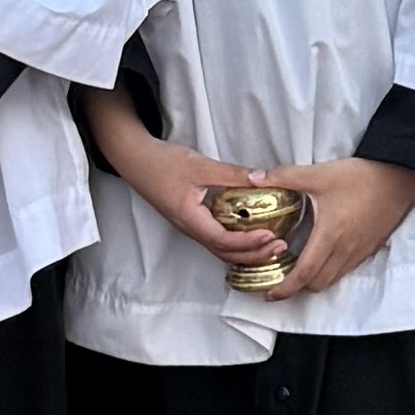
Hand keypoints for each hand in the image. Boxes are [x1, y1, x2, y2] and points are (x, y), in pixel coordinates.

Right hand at [86, 105, 284, 269]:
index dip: (249, 242)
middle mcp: (190, 229)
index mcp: (191, 220)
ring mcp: (190, 227)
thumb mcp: (200, 165)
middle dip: (254, 254)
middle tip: (280, 246)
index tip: (271, 235)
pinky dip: (236, 243)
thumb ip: (231, 174)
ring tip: (270, 245)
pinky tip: (250, 235)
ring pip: (220, 249)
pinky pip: (216, 240)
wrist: (134, 160)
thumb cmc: (162, 163)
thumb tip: (261, 179)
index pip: (224, 241)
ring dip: (246, 251)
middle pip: (225, 253)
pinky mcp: (191, 221)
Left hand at [265, 153, 414, 298]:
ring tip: (300, 269)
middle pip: (318, 284)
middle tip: (281, 278)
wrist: (399, 175)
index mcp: (329, 236)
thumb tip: (253, 178)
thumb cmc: (361, 176)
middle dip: (298, 287)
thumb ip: (284, 177)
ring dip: (315, 280)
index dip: (285, 288)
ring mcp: (360, 251)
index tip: (270, 293)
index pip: (304, 274)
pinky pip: (347, 269)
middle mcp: (345, 250)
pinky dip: (331, 270)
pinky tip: (325, 255)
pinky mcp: (370, 247)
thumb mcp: (319, 174)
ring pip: (333, 279)